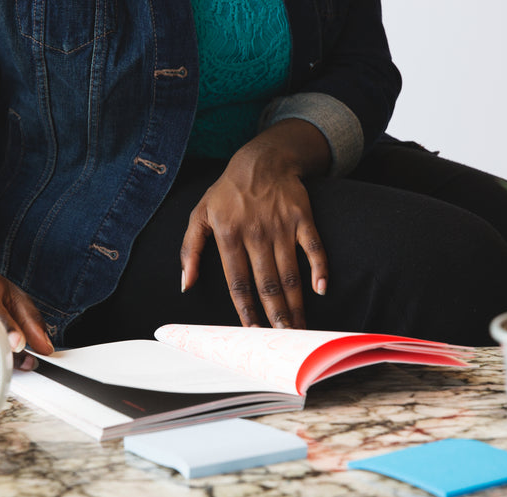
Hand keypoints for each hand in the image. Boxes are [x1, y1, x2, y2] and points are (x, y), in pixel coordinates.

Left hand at [180, 119, 330, 328]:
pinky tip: (321, 289)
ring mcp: (280, 226)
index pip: (238, 283)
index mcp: (228, 236)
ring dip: (295, 303)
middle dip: (275, 315)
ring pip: (289, 273)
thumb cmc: (227, 193)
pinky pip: (313, 247)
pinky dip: (319, 268)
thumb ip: (189, 250)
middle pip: (267, 284)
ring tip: (299, 327)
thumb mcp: (199, 215)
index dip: (245, 311)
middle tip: (284, 338)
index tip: (252, 333)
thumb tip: (185, 285)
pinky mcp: (302, 218)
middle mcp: (255, 234)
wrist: (261, 160)